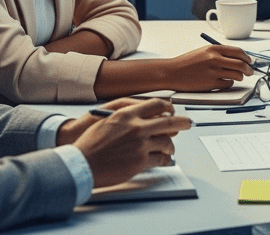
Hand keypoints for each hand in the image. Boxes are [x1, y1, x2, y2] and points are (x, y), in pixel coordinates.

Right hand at [73, 98, 191, 187]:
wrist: (81, 163)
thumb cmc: (90, 143)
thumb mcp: (107, 120)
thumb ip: (127, 115)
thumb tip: (142, 116)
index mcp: (127, 114)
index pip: (156, 105)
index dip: (168, 107)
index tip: (172, 110)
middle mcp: (136, 127)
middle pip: (169, 122)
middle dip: (182, 123)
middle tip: (188, 124)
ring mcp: (140, 145)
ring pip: (167, 142)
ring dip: (171, 146)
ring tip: (171, 148)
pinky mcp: (140, 161)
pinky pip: (161, 159)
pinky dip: (166, 160)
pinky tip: (165, 160)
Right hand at [158, 45, 253, 91]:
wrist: (172, 72)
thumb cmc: (187, 63)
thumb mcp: (203, 52)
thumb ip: (219, 53)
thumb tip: (237, 58)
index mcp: (213, 49)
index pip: (238, 51)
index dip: (247, 57)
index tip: (249, 61)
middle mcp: (215, 59)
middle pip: (241, 64)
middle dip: (248, 69)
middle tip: (250, 71)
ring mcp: (213, 72)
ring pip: (237, 75)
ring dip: (240, 77)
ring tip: (239, 77)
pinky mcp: (211, 84)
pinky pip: (228, 84)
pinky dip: (229, 83)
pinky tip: (225, 82)